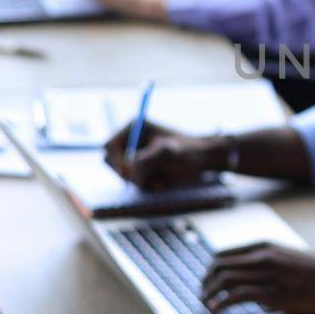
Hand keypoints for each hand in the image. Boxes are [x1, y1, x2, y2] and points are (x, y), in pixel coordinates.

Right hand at [103, 121, 224, 189]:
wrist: (204, 161)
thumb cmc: (189, 151)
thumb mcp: (169, 153)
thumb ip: (148, 159)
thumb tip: (130, 170)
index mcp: (134, 127)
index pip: (109, 145)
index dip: (116, 161)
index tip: (128, 174)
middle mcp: (131, 140)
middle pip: (110, 161)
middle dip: (128, 174)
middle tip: (144, 182)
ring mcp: (135, 156)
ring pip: (123, 175)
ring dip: (141, 182)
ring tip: (161, 180)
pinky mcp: (141, 170)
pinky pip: (134, 184)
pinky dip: (147, 186)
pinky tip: (163, 183)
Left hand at [200, 244, 314, 313]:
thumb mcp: (289, 258)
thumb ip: (268, 265)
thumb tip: (250, 282)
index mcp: (265, 246)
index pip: (223, 254)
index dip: (209, 270)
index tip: (206, 283)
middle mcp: (262, 257)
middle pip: (219, 265)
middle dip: (205, 282)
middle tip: (202, 296)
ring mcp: (267, 273)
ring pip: (224, 278)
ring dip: (209, 293)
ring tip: (206, 304)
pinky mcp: (272, 292)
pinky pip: (237, 295)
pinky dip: (221, 302)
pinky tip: (216, 309)